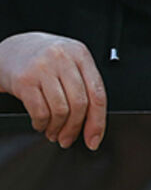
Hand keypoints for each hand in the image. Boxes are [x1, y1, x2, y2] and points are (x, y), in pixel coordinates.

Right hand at [0, 32, 105, 149]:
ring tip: (54, 132)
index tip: (94, 139)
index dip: (98, 121)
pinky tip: (41, 124)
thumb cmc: (45, 59)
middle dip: (75, 128)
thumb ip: (84, 84)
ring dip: (57, 128)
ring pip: (60, 110)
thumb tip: (93, 122)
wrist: (12, 49)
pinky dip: (42, 124)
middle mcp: (64, 59)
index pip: (98, 93)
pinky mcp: (24, 80)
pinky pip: (40, 111)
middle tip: (68, 139)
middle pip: (79, 104)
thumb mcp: (70, 62)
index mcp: (81, 55)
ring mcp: (43, 69)